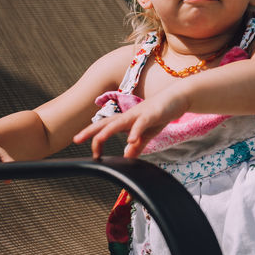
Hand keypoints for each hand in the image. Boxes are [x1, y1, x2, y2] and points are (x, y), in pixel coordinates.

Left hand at [72, 91, 188, 158]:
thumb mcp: (148, 133)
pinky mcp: (152, 114)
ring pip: (120, 122)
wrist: (178, 97)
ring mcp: (140, 114)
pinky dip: (135, 131)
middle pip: (106, 122)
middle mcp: (129, 116)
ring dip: (108, 131)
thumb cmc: (161, 113)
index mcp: (126, 120)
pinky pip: (141, 123)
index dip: (96, 139)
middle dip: (90, 131)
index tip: (94, 155)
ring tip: (98, 140)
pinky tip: (130, 140)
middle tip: (76, 139)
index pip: (106, 128)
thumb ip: (137, 145)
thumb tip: (127, 156)